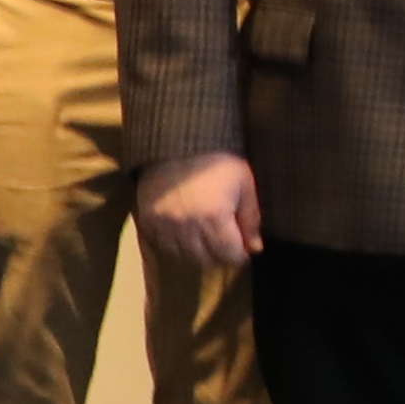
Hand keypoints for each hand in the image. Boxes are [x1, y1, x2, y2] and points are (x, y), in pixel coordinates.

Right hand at [141, 150, 265, 271]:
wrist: (175, 143)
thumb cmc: (215, 162)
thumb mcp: (243, 184)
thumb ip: (250, 219)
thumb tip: (255, 248)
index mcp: (215, 219)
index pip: (230, 255)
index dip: (240, 254)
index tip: (243, 247)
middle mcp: (189, 228)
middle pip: (208, 260)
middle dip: (221, 255)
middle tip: (226, 242)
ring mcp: (166, 228)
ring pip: (186, 257)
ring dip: (200, 253)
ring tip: (207, 239)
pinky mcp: (149, 224)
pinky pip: (165, 248)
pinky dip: (178, 247)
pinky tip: (187, 235)